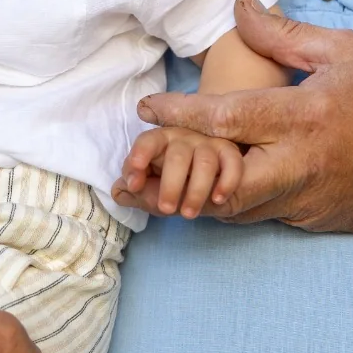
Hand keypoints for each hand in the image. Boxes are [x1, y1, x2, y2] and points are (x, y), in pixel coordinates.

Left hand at [112, 125, 243, 218]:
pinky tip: (218, 200)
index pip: (148, 141)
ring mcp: (208, 145)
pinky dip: (227, 182)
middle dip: (171, 185)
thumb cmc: (170, 179)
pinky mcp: (229, 155)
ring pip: (205, 162)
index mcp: (160, 140)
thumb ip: (135, 190)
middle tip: (166, 209)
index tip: (134, 182)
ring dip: (197, 190)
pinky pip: (232, 164)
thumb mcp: (150, 186)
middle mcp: (184, 138)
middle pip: (177, 156)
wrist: (204, 175)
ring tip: (188, 214)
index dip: (140, 157)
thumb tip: (119, 189)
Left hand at [134, 0, 352, 233]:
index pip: (229, 118)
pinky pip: (261, 215)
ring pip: (235, 210)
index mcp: (307, 116)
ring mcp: (308, 201)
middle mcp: (303, 165)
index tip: (145, 109)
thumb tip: (239, 6)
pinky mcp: (313, 222)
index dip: (180, 115)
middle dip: (179, 177)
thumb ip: (283, 34)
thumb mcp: (343, 50)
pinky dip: (231, 203)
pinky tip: (207, 187)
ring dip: (195, 194)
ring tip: (156, 180)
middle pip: (223, 184)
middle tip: (142, 162)